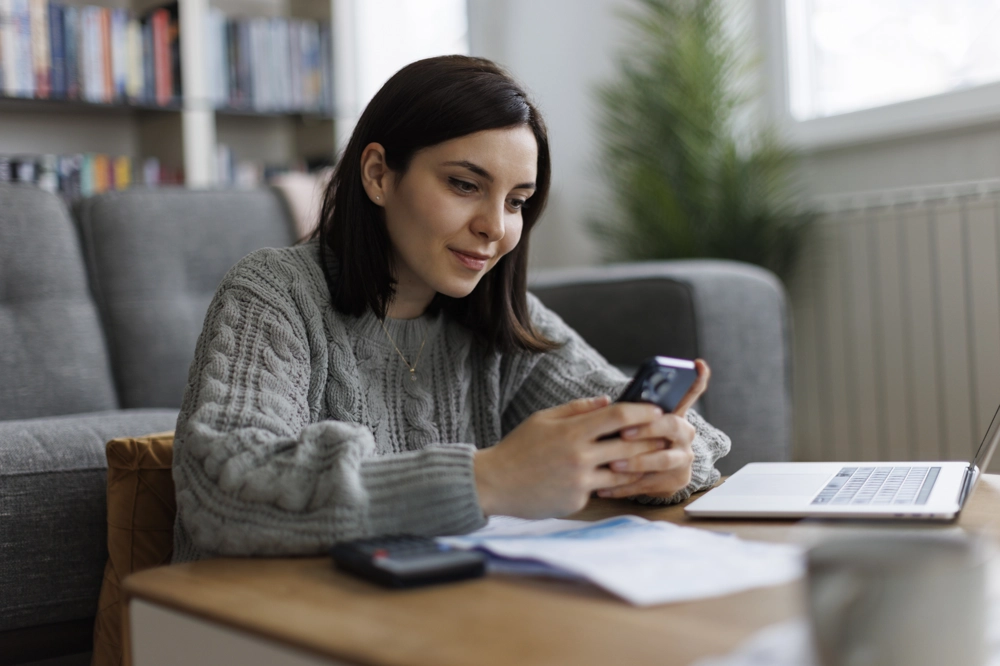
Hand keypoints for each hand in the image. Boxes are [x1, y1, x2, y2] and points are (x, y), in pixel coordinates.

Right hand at [474, 396, 666, 517]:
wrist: (495, 484)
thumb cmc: (518, 448)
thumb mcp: (543, 419)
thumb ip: (576, 409)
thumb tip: (607, 401)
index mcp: (571, 431)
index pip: (617, 416)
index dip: (642, 410)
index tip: (657, 409)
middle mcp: (579, 456)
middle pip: (630, 445)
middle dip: (652, 438)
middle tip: (668, 434)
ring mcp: (580, 481)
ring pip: (623, 471)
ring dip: (641, 464)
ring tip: (655, 457)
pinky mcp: (577, 500)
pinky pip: (602, 488)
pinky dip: (613, 481)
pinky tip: (624, 476)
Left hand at [596, 359, 710, 499]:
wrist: (645, 474)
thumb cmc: (631, 439)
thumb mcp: (629, 422)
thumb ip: (624, 411)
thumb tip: (605, 402)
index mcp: (674, 413)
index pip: (691, 391)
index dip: (697, 378)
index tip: (697, 364)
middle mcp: (684, 434)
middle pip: (673, 426)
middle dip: (648, 429)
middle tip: (624, 433)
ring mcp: (683, 458)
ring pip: (664, 460)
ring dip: (636, 462)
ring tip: (612, 464)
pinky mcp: (677, 481)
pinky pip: (651, 483)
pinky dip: (625, 486)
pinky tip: (605, 487)